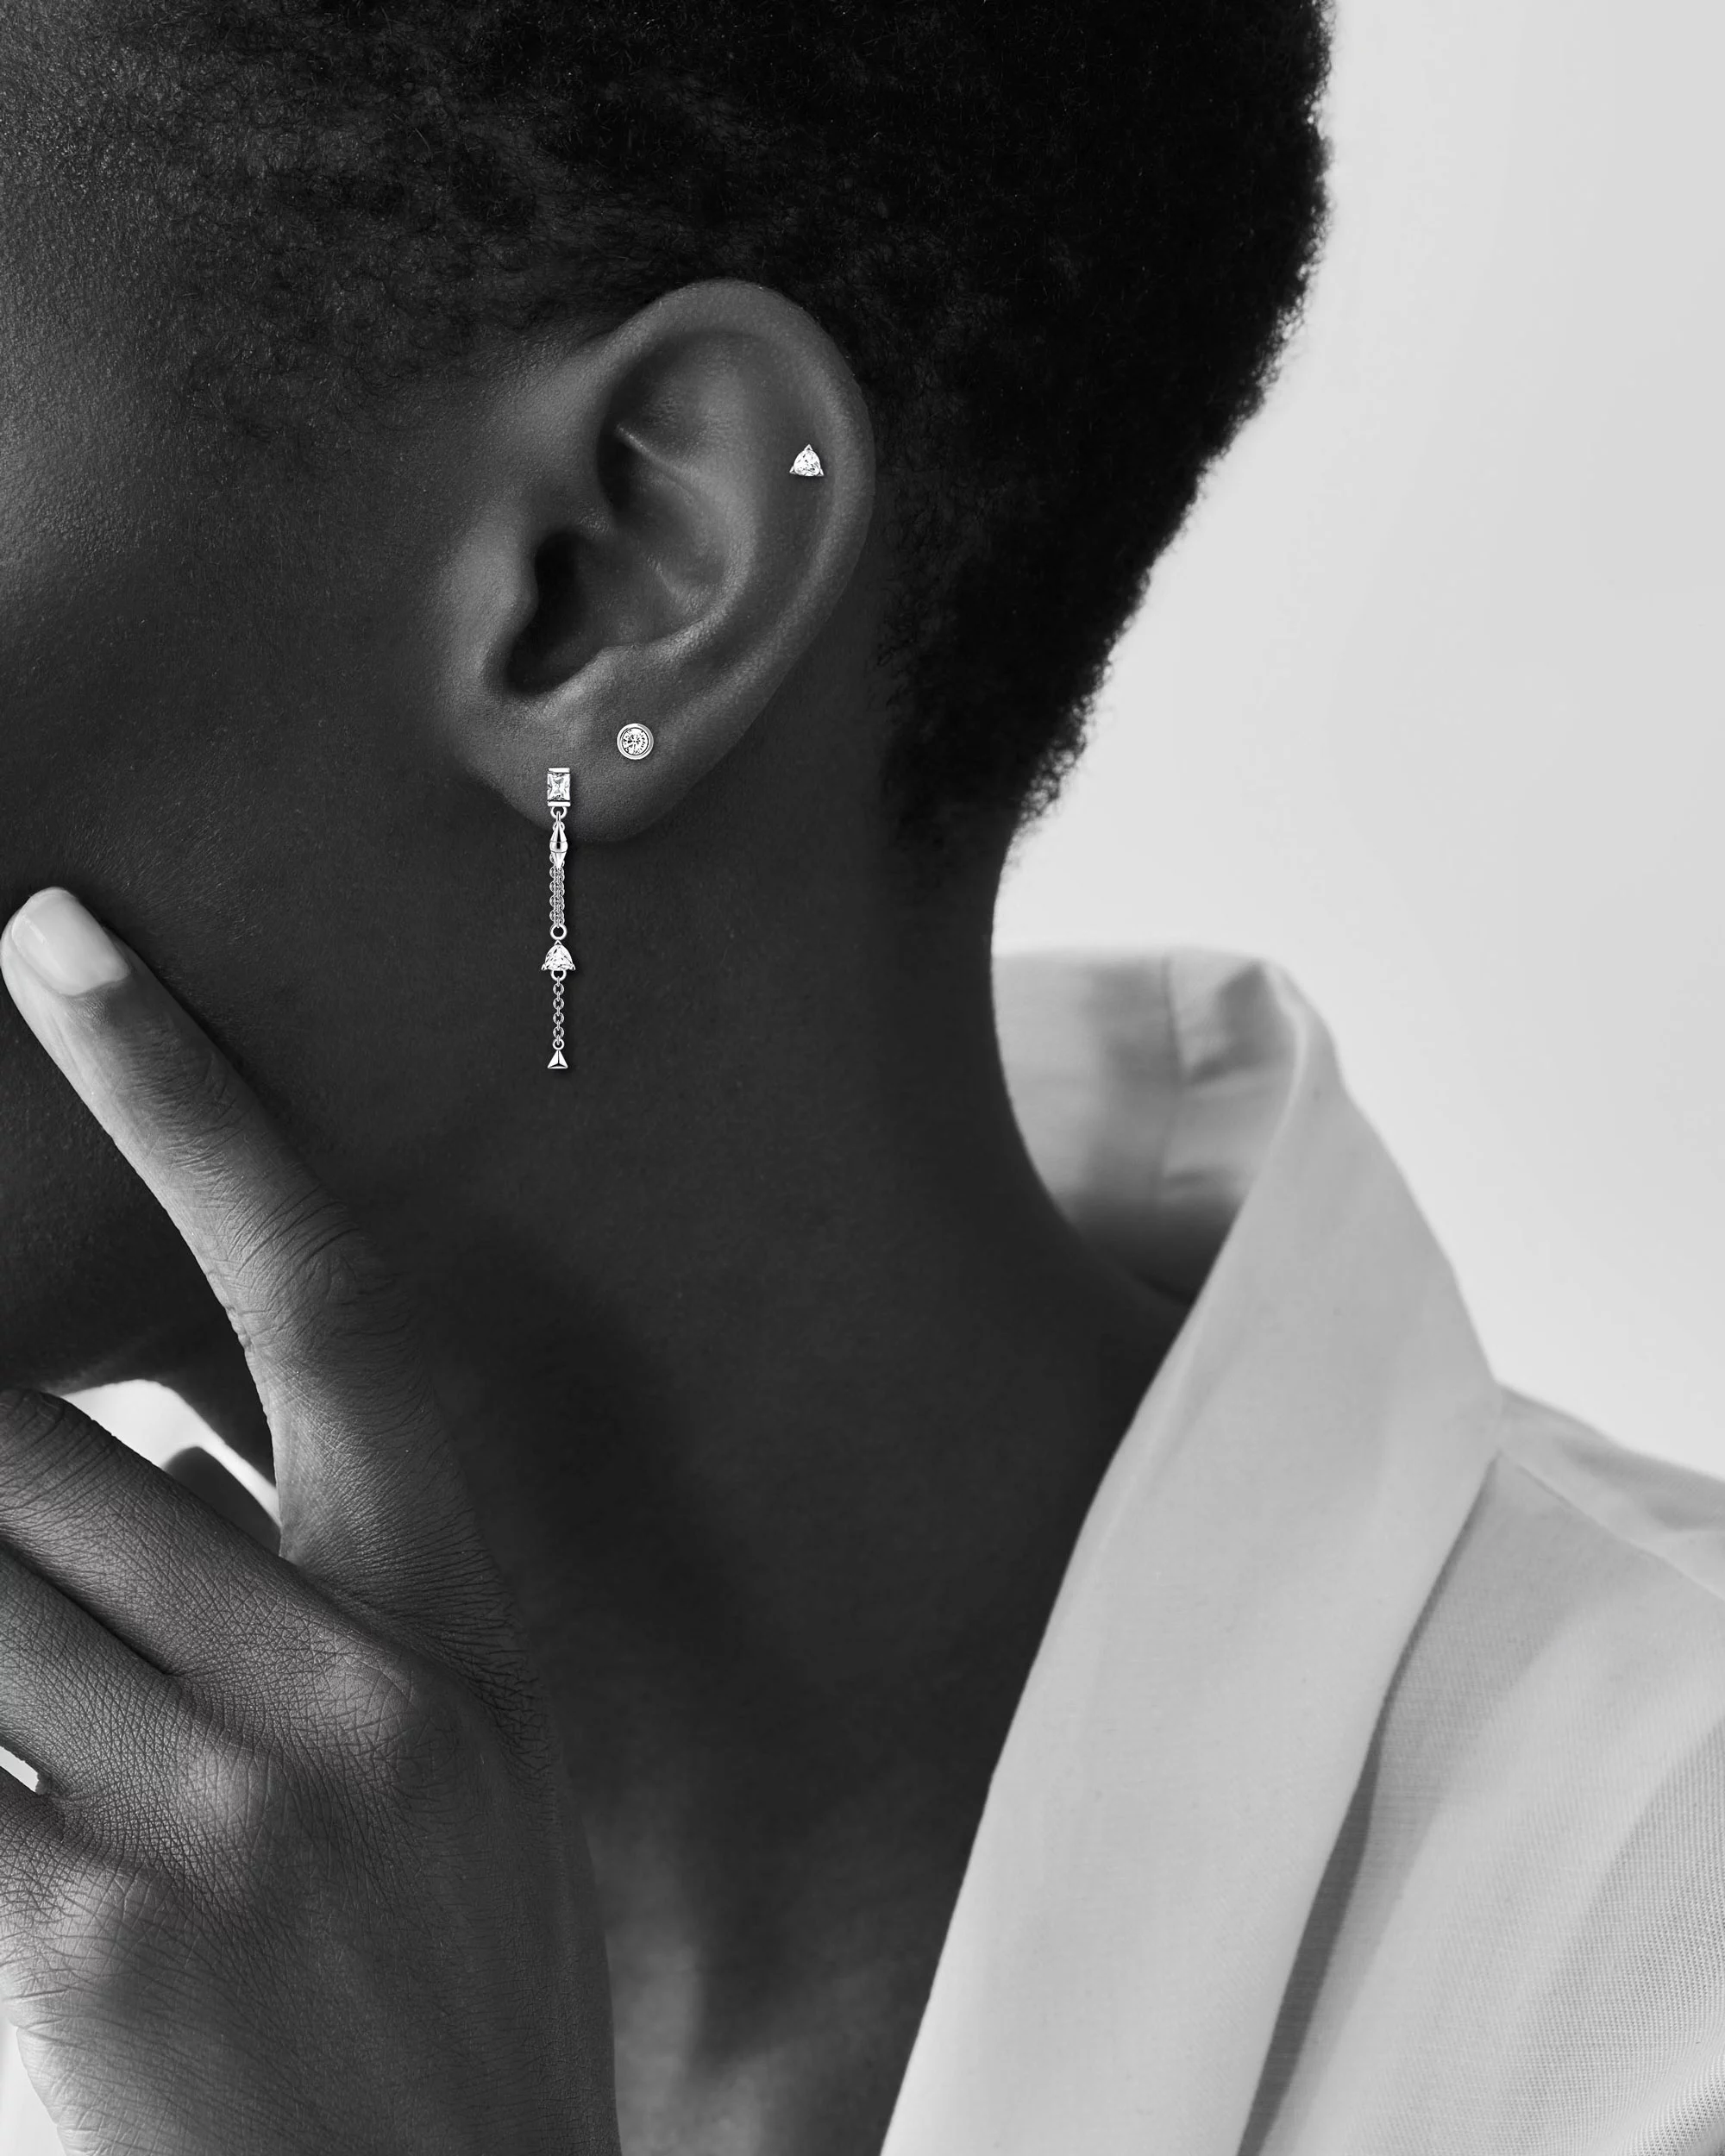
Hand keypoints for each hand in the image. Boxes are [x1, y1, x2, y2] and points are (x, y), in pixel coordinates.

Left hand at [0, 889, 618, 2155]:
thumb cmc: (439, 1991)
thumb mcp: (443, 1770)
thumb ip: (312, 1594)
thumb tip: (162, 1434)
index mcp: (453, 1624)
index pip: (331, 1305)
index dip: (200, 1112)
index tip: (63, 951)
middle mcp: (357, 1688)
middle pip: (52, 1442)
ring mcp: (229, 1817)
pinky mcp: (91, 1948)